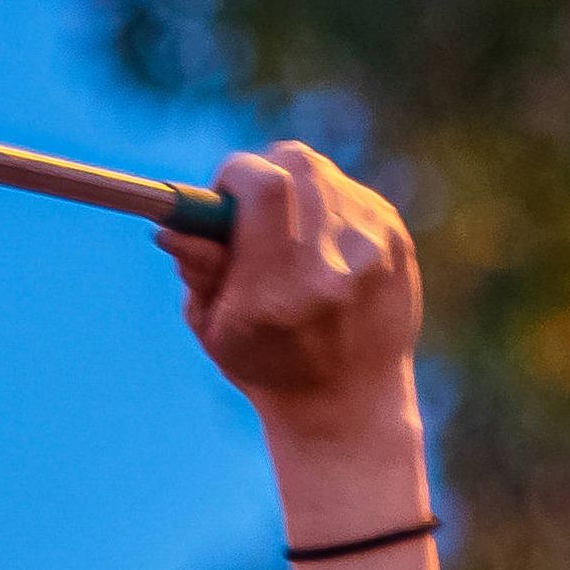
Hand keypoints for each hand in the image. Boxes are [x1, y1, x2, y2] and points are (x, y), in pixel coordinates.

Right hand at [170, 144, 426, 456]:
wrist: (350, 405)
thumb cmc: (269, 368)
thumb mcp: (217, 331)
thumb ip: (198, 272)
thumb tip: (172, 228)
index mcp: (275, 291)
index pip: (261, 183)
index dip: (235, 174)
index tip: (223, 191)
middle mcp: (329, 267)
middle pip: (295, 164)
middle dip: (264, 173)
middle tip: (251, 203)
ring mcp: (372, 252)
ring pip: (323, 176)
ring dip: (296, 192)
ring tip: (290, 237)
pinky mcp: (398, 243)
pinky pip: (351, 195)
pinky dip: (328, 209)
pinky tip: (324, 250)